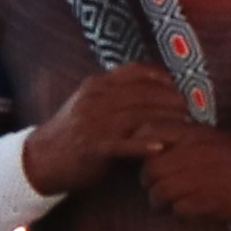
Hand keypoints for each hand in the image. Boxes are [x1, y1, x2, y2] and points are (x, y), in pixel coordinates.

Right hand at [25, 64, 195, 196]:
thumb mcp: (89, 104)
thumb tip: (149, 91)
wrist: (40, 159)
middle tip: (191, 108)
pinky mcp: (93, 147)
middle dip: (172, 99)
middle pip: (144, 93)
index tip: (179, 86)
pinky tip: (161, 148)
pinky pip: (123, 144)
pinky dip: (144, 145)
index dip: (162, 77)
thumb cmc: (71, 132)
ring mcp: (94, 122)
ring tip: (186, 126)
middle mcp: (96, 99)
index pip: (136, 71)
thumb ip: (114, 95)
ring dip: (166, 120)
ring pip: (139, 115)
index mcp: (97, 85)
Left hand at [137, 123, 230, 226]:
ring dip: (161, 203)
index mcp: (195, 133)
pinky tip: (192, 213)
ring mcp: (199, 176)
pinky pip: (177, 209)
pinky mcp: (206, 200)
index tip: (150, 159)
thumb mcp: (217, 140)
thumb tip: (158, 148)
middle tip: (159, 190)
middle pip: (149, 168)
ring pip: (159, 191)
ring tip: (172, 206)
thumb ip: (188, 140)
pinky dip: (180, 215)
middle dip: (149, 183)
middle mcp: (193, 152)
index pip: (149, 132)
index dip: (141, 147)